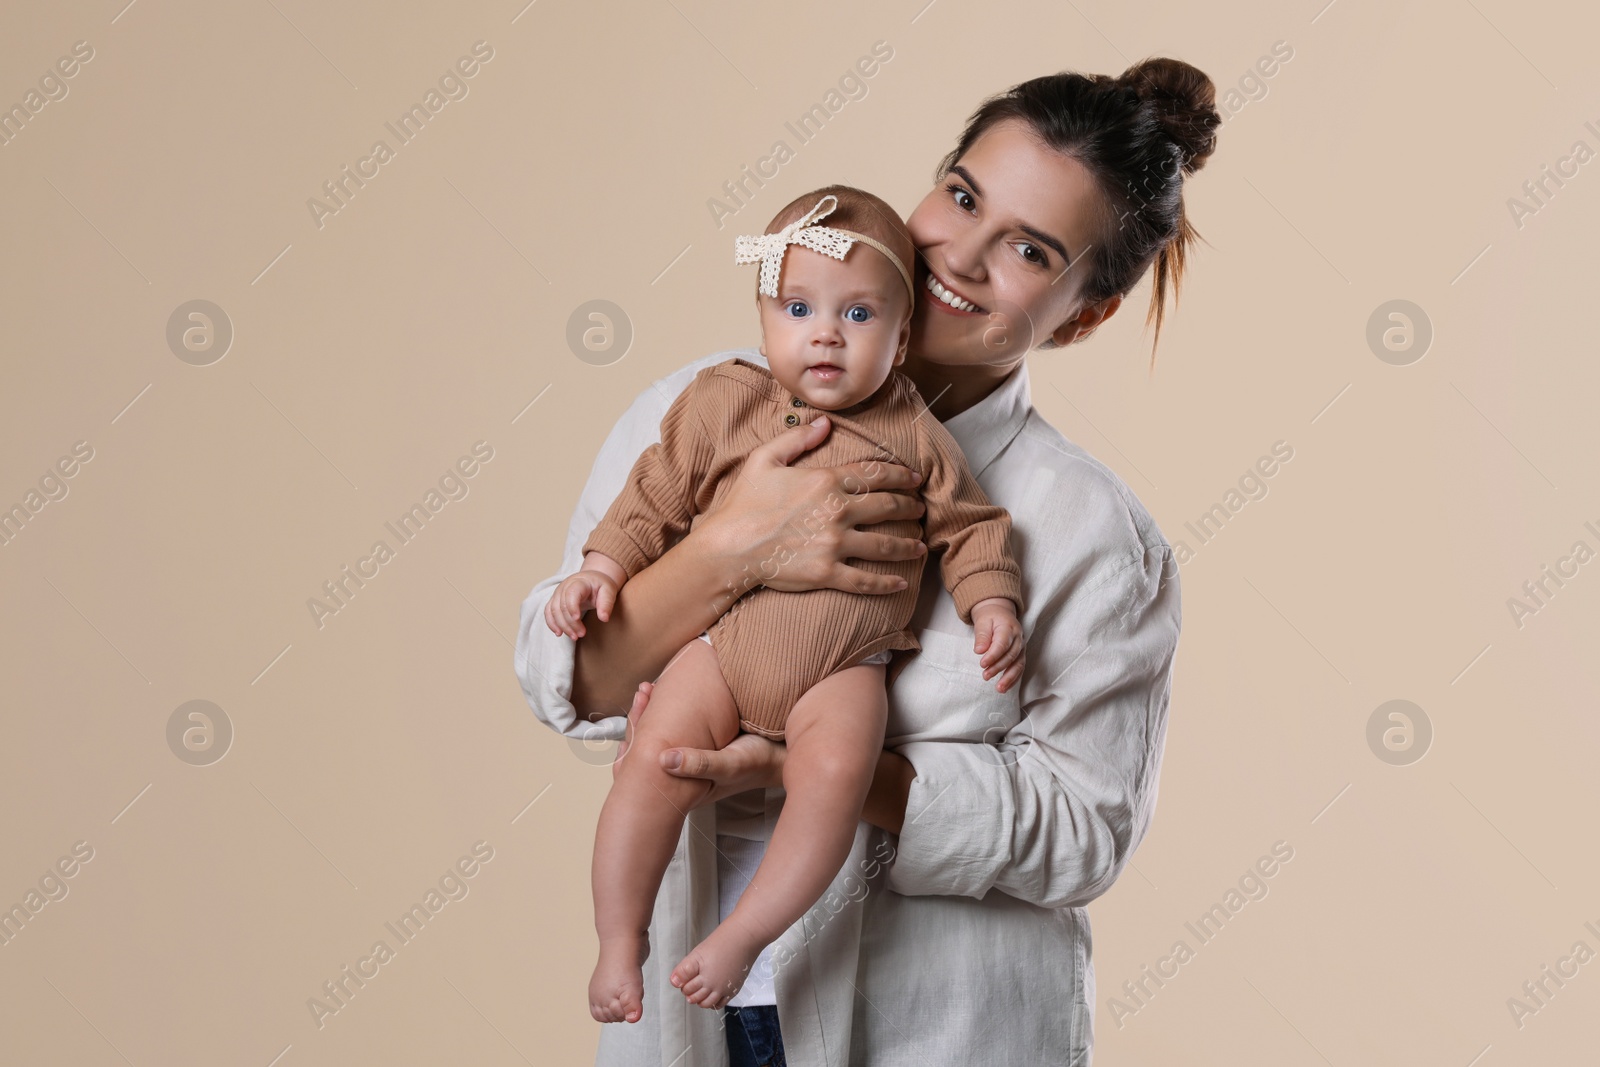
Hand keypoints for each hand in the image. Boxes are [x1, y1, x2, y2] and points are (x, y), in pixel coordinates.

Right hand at [545, 569, 619, 638]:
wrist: (592, 580)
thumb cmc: (601, 585)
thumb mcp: (609, 590)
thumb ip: (606, 603)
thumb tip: (604, 618)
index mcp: (579, 582)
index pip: (571, 593)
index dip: (572, 606)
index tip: (577, 618)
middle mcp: (564, 587)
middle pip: (562, 605)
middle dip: (570, 622)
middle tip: (581, 634)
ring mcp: (557, 593)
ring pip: (553, 611)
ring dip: (562, 626)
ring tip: (574, 637)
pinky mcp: (555, 600)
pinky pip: (548, 612)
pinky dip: (552, 623)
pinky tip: (559, 633)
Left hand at [612, 682, 785, 804]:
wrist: (786, 756)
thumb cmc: (759, 763)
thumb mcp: (731, 765)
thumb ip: (701, 765)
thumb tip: (663, 760)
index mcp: (682, 786)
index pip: (646, 766)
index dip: (635, 738)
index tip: (639, 706)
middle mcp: (682, 772)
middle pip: (648, 748)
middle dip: (640, 719)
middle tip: (643, 692)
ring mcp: (691, 756)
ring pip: (659, 735)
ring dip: (652, 712)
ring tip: (648, 689)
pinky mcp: (701, 742)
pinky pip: (675, 727)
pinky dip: (667, 710)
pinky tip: (667, 694)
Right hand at [694, 415, 929, 595]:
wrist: (729, 546)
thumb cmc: (744, 502)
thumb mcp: (765, 459)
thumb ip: (798, 438)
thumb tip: (824, 422)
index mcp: (825, 481)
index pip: (874, 475)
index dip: (900, 476)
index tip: (915, 479)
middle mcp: (837, 510)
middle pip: (887, 507)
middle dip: (910, 507)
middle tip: (921, 509)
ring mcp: (834, 543)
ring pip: (885, 544)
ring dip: (908, 544)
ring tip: (920, 545)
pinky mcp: (827, 572)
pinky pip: (865, 580)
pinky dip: (886, 583)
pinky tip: (901, 583)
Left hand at [972, 597, 1024, 692]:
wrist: (1000, 612)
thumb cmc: (990, 617)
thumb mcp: (982, 621)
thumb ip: (982, 635)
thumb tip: (979, 651)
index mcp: (1009, 627)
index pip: (1002, 644)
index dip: (993, 655)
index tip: (982, 664)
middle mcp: (1018, 638)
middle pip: (1010, 656)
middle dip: (998, 668)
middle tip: (985, 676)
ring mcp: (1021, 647)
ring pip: (1018, 664)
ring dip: (1009, 678)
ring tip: (999, 689)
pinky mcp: (1020, 655)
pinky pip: (1019, 668)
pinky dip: (1013, 679)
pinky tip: (1004, 688)